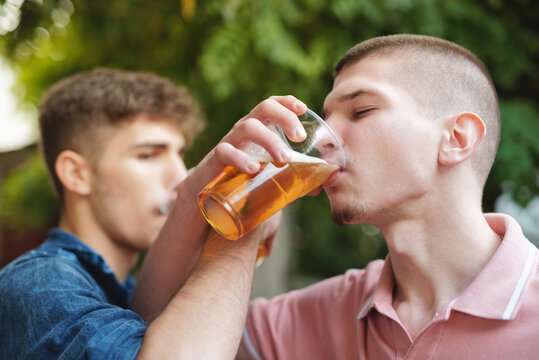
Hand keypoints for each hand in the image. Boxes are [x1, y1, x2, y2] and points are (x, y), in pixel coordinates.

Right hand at [183, 96, 307, 195]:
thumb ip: (292, 178)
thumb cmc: (243, 177)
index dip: (287, 102)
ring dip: (269, 140)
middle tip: (299, 137)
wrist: (208, 192)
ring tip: (283, 158)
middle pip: (263, 108)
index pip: (272, 104)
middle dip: (284, 117)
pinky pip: (226, 152)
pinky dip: (241, 159)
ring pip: (248, 127)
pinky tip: (254, 169)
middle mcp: (244, 129)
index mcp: (259, 128)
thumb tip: (318, 189)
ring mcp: (230, 142)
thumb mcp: (269, 173)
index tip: (303, 109)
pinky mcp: (216, 160)